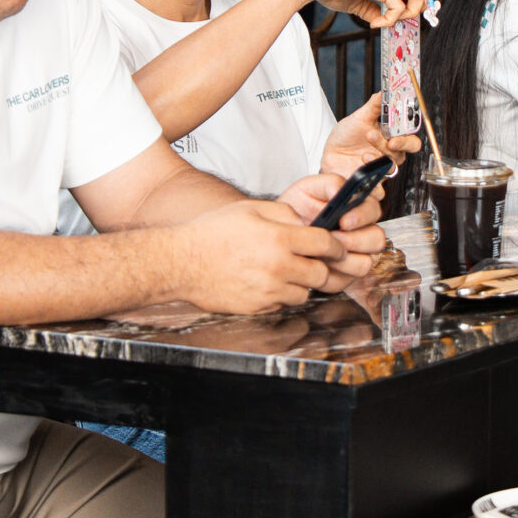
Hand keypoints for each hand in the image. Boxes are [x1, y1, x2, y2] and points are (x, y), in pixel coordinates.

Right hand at [167, 199, 363, 310]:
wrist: (181, 262)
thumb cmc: (211, 232)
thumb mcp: (250, 209)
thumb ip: (283, 213)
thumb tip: (304, 222)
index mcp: (280, 239)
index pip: (326, 244)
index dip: (335, 245)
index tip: (335, 247)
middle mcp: (278, 267)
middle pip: (321, 273)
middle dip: (321, 266)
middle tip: (312, 260)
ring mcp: (269, 291)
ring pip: (304, 292)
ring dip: (301, 282)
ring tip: (284, 270)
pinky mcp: (258, 307)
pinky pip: (282, 304)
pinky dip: (281, 295)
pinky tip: (265, 282)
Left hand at [276, 171, 389, 279]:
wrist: (281, 231)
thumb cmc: (298, 209)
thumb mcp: (309, 188)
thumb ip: (329, 183)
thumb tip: (342, 190)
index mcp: (358, 209)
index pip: (373, 211)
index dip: (362, 216)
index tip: (345, 219)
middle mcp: (362, 232)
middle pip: (376, 240)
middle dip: (354, 241)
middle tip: (333, 238)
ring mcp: (357, 256)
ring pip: (365, 264)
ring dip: (342, 260)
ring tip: (322, 253)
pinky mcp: (345, 276)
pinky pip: (346, 281)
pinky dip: (330, 276)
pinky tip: (317, 265)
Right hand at [289, 0, 428, 25]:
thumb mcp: (359, 2)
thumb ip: (373, 10)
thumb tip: (380, 21)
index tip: (407, 15)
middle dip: (422, 2)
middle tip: (403, 16)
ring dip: (409, 11)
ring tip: (390, 20)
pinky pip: (398, 7)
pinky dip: (389, 20)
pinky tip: (374, 23)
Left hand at [321, 91, 417, 181]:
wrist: (330, 153)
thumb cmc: (347, 136)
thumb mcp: (359, 118)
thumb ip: (374, 106)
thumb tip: (384, 91)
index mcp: (392, 138)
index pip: (411, 140)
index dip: (408, 139)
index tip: (396, 135)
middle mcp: (389, 155)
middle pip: (403, 155)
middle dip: (397, 148)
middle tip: (388, 142)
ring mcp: (381, 169)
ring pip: (391, 169)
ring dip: (379, 159)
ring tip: (364, 154)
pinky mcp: (370, 182)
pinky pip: (379, 189)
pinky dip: (373, 183)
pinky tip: (363, 171)